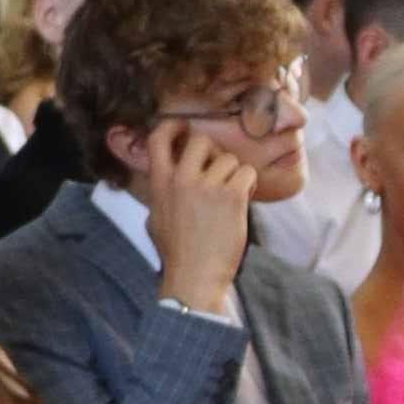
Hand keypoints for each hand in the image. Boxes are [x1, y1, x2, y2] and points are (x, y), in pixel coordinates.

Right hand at [130, 114, 259, 314]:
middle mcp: (181, 179)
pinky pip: (246, 173)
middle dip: (213, 150)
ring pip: (229, 159)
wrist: (194, 277)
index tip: (183, 128)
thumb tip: (164, 177)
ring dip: (234, 174)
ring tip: (232, 194)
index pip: (158, 139)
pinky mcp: (232, 197)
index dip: (172, 126)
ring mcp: (207, 187)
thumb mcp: (155, 218)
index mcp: (159, 183)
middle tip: (218, 167)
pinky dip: (249, 184)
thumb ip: (161, 193)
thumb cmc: (175, 253)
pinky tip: (243, 199)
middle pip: (201, 140)